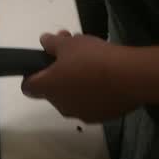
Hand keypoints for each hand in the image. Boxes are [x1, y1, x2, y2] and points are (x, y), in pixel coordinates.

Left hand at [22, 31, 137, 122]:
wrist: (129, 78)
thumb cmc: (92, 58)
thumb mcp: (69, 42)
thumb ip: (53, 43)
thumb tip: (44, 41)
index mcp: (49, 88)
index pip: (28, 87)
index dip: (32, 75)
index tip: (44, 63)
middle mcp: (61, 106)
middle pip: (53, 89)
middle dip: (60, 70)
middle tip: (72, 51)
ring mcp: (82, 114)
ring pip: (73, 95)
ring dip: (77, 80)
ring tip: (92, 60)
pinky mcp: (102, 117)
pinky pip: (91, 102)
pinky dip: (93, 91)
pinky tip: (106, 76)